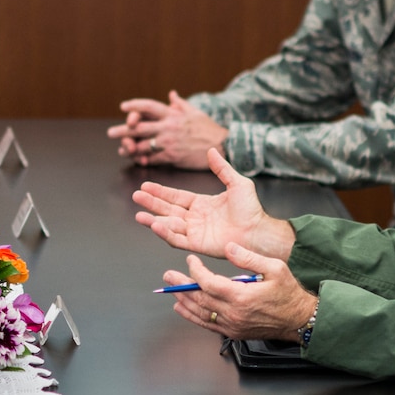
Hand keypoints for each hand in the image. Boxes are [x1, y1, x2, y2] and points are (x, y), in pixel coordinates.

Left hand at [107, 91, 227, 167]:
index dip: (134, 106)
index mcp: (172, 114)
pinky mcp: (172, 157)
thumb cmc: (208, 128)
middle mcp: (168, 127)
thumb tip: (171, 94)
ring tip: (122, 150)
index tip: (123, 107)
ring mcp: (169, 142)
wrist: (223, 146)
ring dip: (130, 148)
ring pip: (142, 145)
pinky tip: (137, 160)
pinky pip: (152, 159)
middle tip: (111, 133)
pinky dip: (143, 160)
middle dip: (122, 130)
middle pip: (139, 127)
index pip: (148, 106)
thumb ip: (180, 104)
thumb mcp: (195, 112)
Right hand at [133, 148, 293, 259]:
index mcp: (202, 204)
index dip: (161, 191)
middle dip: (151, 203)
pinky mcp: (197, 244)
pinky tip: (154, 225)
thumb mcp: (237, 182)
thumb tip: (211, 150)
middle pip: (168, 209)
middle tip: (136, 196)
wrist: (258, 230)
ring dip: (153, 219)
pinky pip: (176, 239)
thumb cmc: (251, 209)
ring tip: (138, 214)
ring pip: (168, 225)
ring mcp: (195, 232)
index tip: (145, 185)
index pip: (176, 197)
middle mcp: (195, 218)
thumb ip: (222, 168)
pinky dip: (164, 233)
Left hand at [166, 246, 317, 341]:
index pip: (209, 283)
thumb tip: (229, 247)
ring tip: (171, 290)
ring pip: (200, 313)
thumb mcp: (275, 268)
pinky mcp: (233, 332)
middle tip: (168, 276)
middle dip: (182, 286)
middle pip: (200, 298)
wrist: (300, 320)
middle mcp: (234, 313)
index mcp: (242, 296)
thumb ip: (249, 258)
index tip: (191, 261)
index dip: (196, 271)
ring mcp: (232, 325)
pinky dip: (192, 317)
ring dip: (184, 301)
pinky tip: (183, 309)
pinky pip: (208, 325)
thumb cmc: (290, 295)